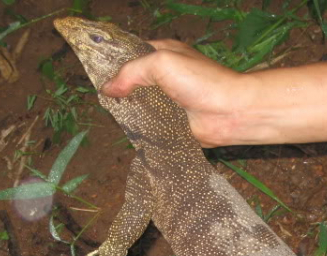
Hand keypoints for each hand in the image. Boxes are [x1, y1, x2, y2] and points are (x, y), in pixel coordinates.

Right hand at [101, 40, 250, 146]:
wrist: (230, 113)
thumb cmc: (200, 81)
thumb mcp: (161, 63)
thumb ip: (131, 72)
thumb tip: (108, 88)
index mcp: (163, 54)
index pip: (131, 54)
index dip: (114, 62)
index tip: (95, 72)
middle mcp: (165, 76)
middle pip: (133, 81)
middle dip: (119, 89)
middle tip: (102, 98)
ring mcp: (168, 100)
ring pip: (140, 104)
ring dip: (129, 111)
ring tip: (112, 115)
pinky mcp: (172, 123)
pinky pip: (150, 125)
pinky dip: (141, 128)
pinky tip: (128, 131)